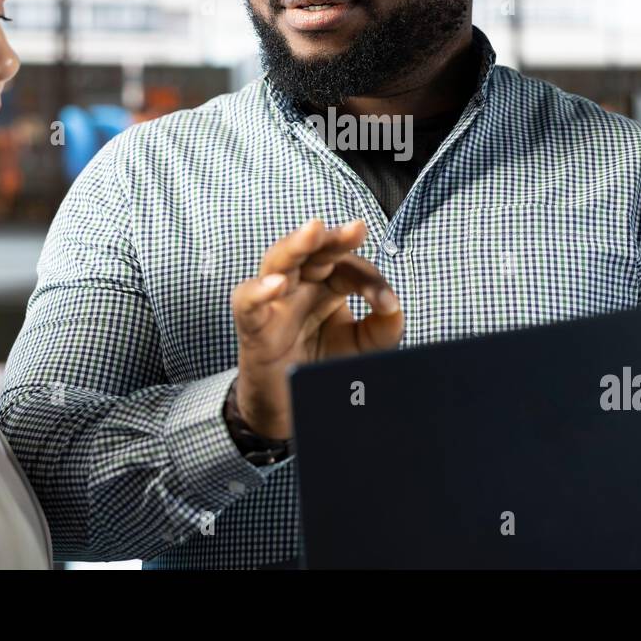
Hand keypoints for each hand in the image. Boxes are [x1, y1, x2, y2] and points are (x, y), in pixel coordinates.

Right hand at [230, 218, 402, 439]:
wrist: (291, 412)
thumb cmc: (323, 368)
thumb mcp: (363, 349)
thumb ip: (383, 329)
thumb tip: (394, 308)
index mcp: (328, 285)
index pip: (349, 267)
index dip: (370, 280)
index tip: (387, 304)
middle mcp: (301, 286)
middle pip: (313, 250)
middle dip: (334, 238)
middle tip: (356, 229)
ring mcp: (274, 303)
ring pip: (278, 261)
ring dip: (296, 244)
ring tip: (313, 230)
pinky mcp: (253, 327)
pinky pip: (246, 303)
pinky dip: (257, 291)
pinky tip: (276, 284)